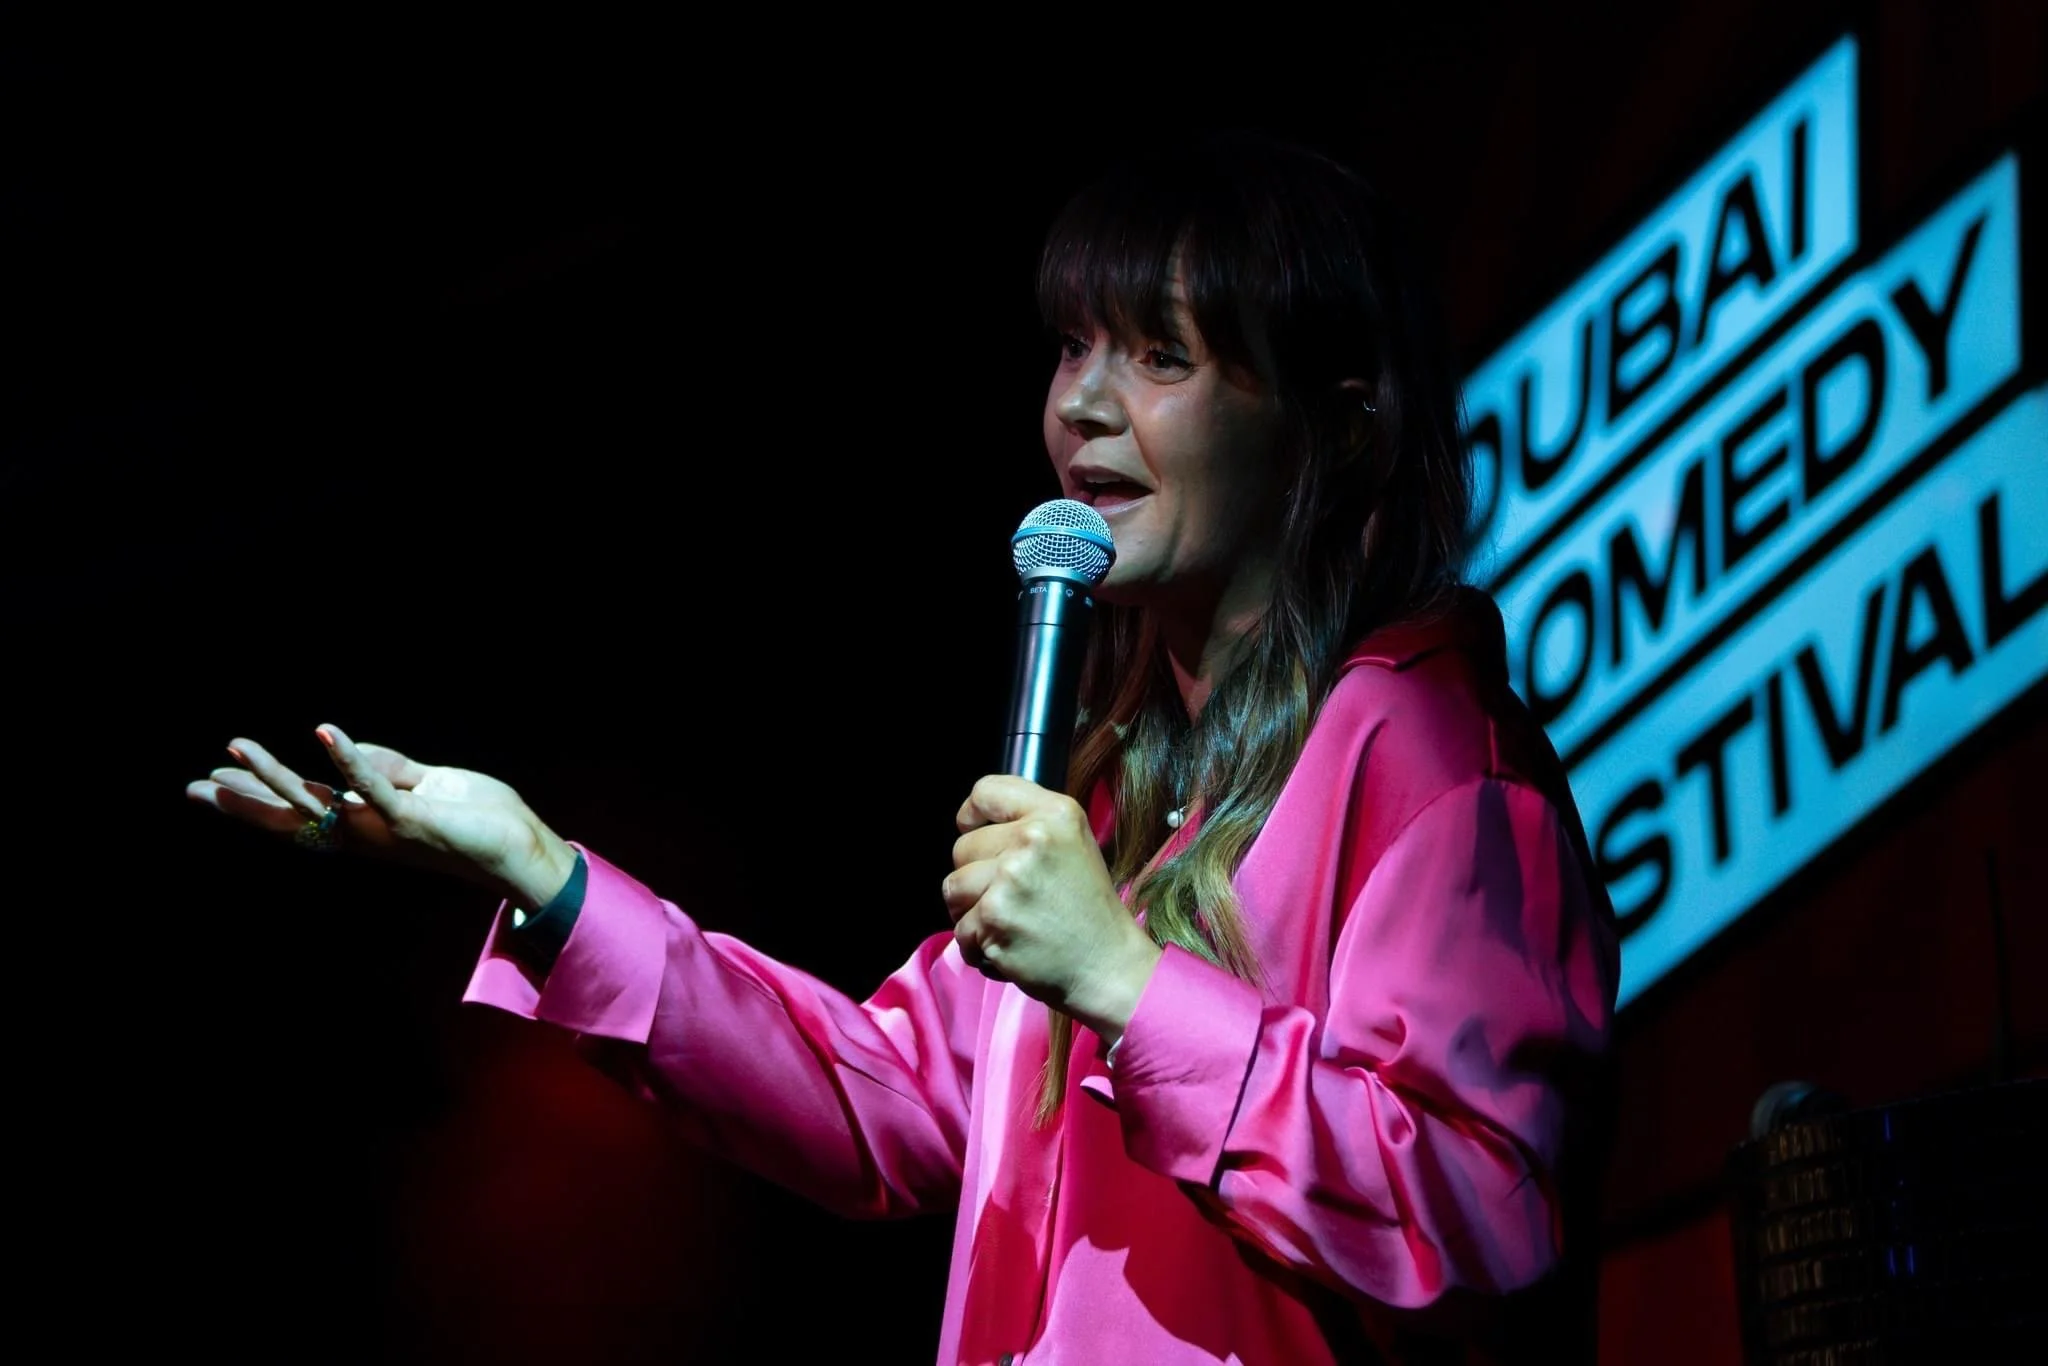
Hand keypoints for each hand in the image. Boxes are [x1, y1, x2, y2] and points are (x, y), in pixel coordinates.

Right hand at [186, 724, 578, 907]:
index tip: (211, 782)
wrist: (521, 847)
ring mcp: (385, 829)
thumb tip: (344, 745)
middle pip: (292, 817)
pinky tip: (322, 730)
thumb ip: (385, 766)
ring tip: (237, 746)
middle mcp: (365, 834)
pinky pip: (374, 786)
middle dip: (242, 802)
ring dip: (277, 774)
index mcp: (365, 826)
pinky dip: (348, 757)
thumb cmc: (477, 819)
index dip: (256, 798)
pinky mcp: (413, 819)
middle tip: (192, 787)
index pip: (300, 811)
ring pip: (319, 801)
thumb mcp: (424, 784)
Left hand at [943, 774, 1161, 1039]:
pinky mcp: (992, 919)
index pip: (985, 791)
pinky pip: (960, 930)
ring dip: (971, 911)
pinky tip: (1010, 946)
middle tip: (1012, 898)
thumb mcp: (1074, 844)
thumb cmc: (1088, 909)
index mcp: (1056, 813)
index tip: (975, 832)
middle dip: (976, 875)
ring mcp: (1009, 879)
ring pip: (953, 888)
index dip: (973, 816)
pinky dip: (978, 946)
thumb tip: (971, 821)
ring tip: (1008, 922)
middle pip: (962, 847)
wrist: (1107, 966)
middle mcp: (1032, 839)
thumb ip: (1029, 824)